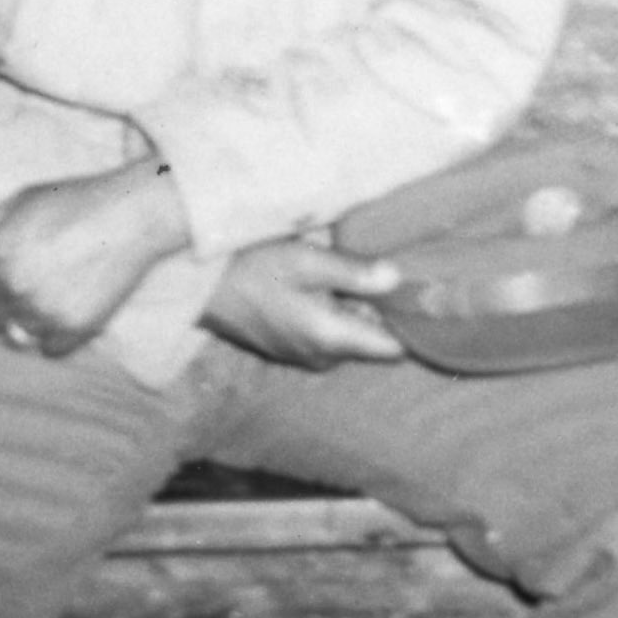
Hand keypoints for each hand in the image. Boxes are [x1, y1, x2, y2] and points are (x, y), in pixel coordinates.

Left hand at [0, 161, 194, 359]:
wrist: (133, 215)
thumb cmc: (75, 201)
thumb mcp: (21, 201)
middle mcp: (13, 286)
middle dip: (0, 307)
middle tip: (27, 288)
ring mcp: (42, 310)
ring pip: (16, 336)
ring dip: (28, 321)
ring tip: (51, 296)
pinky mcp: (72, 328)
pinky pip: (49, 348)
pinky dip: (56, 334)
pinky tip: (69, 308)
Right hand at [200, 236, 409, 367]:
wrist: (200, 285)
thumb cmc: (253, 267)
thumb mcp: (306, 260)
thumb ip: (355, 273)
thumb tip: (398, 279)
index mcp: (332, 338)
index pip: (394, 348)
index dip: (409, 321)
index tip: (417, 291)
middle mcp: (323, 357)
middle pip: (373, 338)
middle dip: (379, 307)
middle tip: (374, 266)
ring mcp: (305, 356)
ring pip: (350, 334)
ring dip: (353, 306)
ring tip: (343, 270)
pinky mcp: (290, 349)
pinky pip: (327, 333)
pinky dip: (331, 310)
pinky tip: (318, 282)